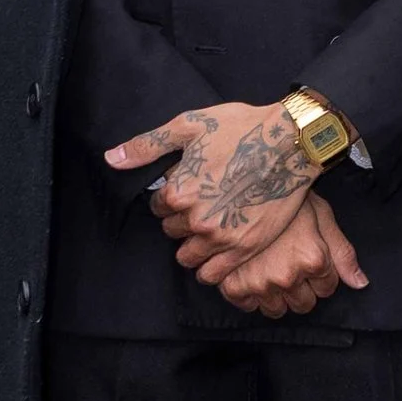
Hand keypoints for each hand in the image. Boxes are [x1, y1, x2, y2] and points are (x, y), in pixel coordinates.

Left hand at [105, 100, 315, 267]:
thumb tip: (111, 159)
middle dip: (183, 220)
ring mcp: (221, 237)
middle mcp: (196, 219)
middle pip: (173, 231)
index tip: (190, 188)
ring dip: (194, 245)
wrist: (290, 142)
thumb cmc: (240, 128)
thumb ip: (147, 146)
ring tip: (211, 227)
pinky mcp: (244, 248)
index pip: (158, 208)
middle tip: (205, 204)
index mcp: (178, 191)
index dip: (172, 197)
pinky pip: (212, 275)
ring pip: (187, 257)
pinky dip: (209, 268)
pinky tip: (217, 252)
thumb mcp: (189, 126)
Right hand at [211, 190, 367, 316]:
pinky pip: (248, 306)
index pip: (327, 288)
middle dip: (302, 289)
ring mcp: (258, 283)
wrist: (241, 185)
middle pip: (304, 305)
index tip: (312, 260)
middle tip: (291, 265)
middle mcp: (287, 276)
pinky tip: (251, 273)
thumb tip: (360, 283)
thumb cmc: (286, 197)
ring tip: (272, 270)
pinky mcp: (233, 286)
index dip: (322, 274)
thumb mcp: (322, 216)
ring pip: (277, 310)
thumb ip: (342, 252)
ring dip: (277, 296)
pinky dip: (250, 295)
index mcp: (312, 259)